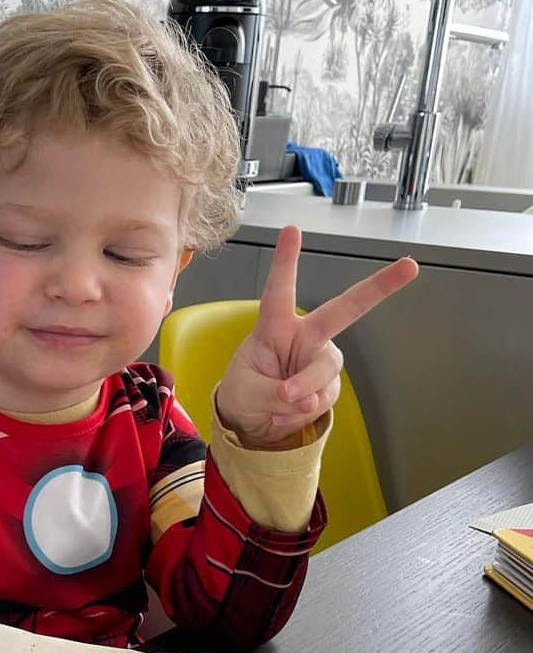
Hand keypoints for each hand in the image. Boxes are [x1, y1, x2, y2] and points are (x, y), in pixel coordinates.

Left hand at [214, 225, 417, 448]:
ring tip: (279, 401)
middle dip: (379, 287)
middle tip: (409, 266)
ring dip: (302, 392)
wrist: (251, 423)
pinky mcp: (329, 386)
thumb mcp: (243, 391)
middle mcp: (306, 337)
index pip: (281, 290)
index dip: (286, 261)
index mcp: (276, 327)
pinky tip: (283, 414)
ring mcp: (321, 361)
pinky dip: (300, 412)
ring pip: (324, 372)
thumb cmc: (243, 393)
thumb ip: (271, 391)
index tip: (291, 229)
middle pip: (345, 310)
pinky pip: (321, 400)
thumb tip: (302, 397)